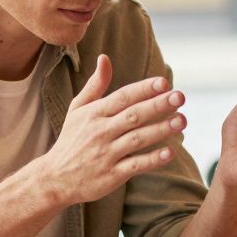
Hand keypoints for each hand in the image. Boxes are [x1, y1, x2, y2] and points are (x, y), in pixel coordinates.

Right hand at [35, 54, 185, 205]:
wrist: (55, 178)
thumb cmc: (71, 139)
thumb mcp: (77, 109)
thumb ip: (95, 85)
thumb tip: (104, 57)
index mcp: (95, 113)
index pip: (123, 97)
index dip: (144, 89)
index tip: (164, 82)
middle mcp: (101, 131)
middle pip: (134, 116)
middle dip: (158, 105)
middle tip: (180, 97)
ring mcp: (107, 154)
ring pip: (137, 139)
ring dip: (161, 129)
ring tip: (181, 120)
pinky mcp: (112, 175)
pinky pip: (135, 165)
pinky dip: (152, 159)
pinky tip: (169, 152)